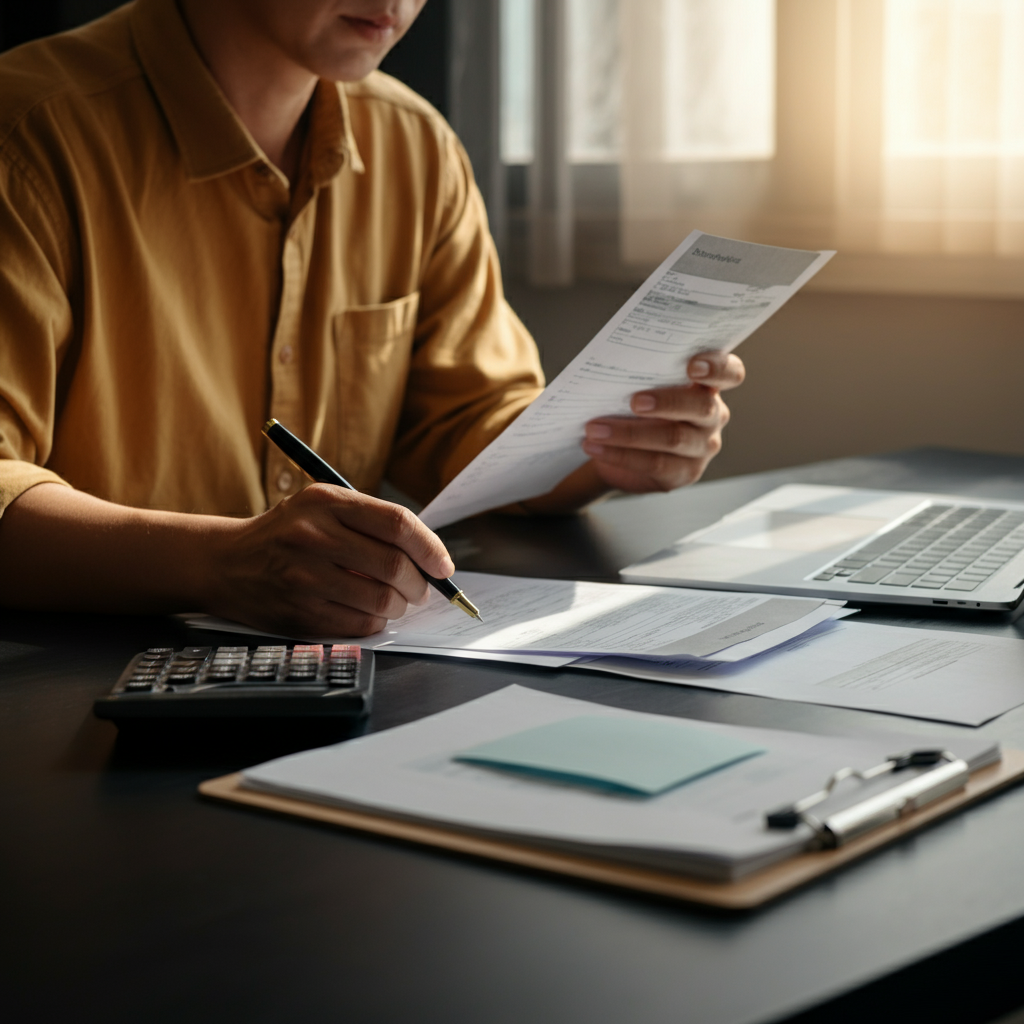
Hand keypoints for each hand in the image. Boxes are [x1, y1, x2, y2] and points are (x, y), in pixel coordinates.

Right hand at [208, 484, 453, 637]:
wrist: (225, 562)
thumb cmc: (287, 534)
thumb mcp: (322, 507)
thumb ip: (371, 523)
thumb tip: (428, 556)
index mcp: (326, 502)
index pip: (396, 523)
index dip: (430, 547)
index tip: (443, 565)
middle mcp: (313, 535)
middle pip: (394, 565)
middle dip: (419, 583)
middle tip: (421, 589)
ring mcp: (303, 576)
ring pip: (381, 599)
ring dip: (399, 606)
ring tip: (395, 601)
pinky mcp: (298, 612)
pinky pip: (358, 623)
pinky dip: (375, 622)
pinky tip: (369, 613)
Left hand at [581, 351, 744, 491]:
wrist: (619, 451)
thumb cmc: (634, 409)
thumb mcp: (641, 387)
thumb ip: (643, 376)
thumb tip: (613, 367)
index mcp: (708, 386)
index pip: (730, 373)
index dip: (717, 367)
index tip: (693, 366)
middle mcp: (712, 415)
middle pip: (701, 406)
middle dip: (667, 402)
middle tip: (634, 401)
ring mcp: (702, 447)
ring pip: (673, 438)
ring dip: (629, 433)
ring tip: (595, 428)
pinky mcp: (685, 473)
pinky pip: (654, 463)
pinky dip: (620, 454)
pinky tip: (595, 447)